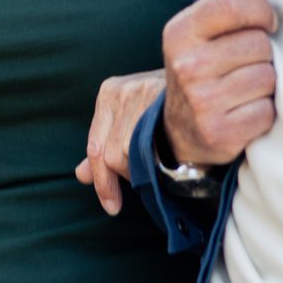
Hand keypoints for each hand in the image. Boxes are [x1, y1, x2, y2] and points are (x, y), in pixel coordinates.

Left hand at [77, 70, 164, 214]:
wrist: (200, 76)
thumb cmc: (168, 101)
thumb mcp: (133, 117)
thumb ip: (106, 145)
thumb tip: (82, 176)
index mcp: (109, 94)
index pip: (96, 148)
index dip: (103, 182)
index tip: (112, 206)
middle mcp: (120, 91)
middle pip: (112, 155)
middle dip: (129, 175)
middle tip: (148, 182)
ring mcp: (140, 91)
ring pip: (131, 152)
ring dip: (148, 169)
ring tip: (166, 165)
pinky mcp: (162, 95)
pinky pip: (156, 144)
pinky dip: (164, 160)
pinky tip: (177, 160)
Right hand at [161, 0, 278, 166]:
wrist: (182, 128)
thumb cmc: (207, 65)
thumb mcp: (213, 27)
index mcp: (179, 31)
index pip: (235, 3)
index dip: (261, 11)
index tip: (265, 23)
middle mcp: (185, 65)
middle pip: (258, 43)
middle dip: (263, 52)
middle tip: (247, 63)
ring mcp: (200, 102)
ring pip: (266, 77)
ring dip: (266, 83)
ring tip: (246, 87)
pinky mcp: (218, 133)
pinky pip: (267, 112)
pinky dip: (265, 113)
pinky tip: (247, 111)